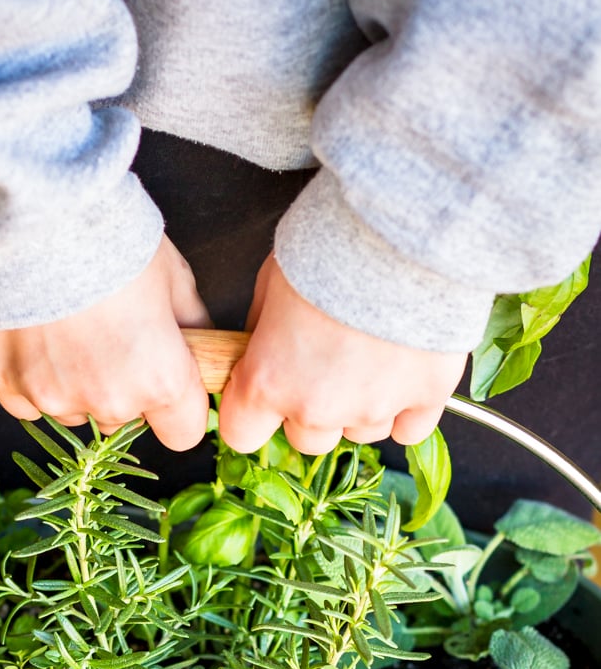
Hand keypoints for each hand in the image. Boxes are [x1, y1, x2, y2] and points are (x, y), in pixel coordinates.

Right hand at [0, 236, 211, 450]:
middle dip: (124, 388)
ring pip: (75, 410)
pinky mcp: (6, 385)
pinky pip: (26, 403)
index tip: (170, 382)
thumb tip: (201, 346)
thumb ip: (193, 327)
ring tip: (68, 328)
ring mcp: (52, 397)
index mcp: (160, 380)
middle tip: (110, 335)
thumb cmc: (110, 238)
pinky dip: (33, 378)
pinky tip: (34, 336)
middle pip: (126, 419)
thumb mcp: (174, 277)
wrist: (31, 211)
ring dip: (76, 384)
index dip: (179, 407)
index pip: (184, 433)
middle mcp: (108, 401)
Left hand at [219, 255, 467, 454]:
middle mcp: (318, 408)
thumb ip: (261, 332)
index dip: (250, 414)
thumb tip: (261, 350)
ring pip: (360, 433)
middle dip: (312, 409)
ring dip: (361, 406)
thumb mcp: (269, 282)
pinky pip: (410, 429)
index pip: (242, 434)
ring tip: (373, 356)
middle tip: (326, 363)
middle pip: (307, 440)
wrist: (402, 228)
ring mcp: (375, 408)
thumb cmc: (329, 245)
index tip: (262, 393)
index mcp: (268, 382)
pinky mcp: (426, 398)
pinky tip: (405, 373)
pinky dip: (407, 408)